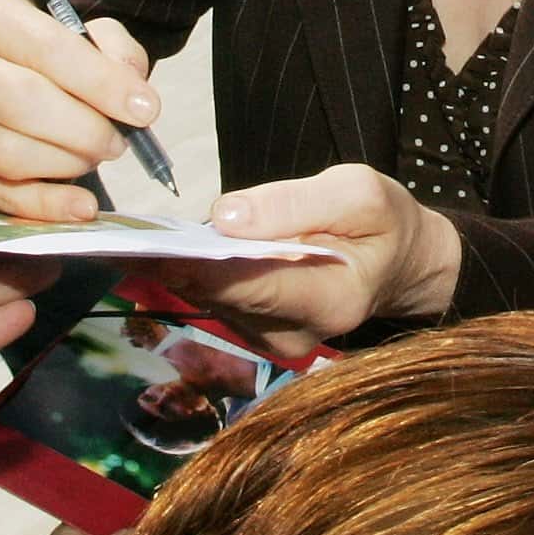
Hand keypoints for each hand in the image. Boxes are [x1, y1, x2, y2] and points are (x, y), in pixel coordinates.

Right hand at [0, 0, 163, 221]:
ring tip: (92, 158)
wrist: (5, 88)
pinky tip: (80, 205)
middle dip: (84, 129)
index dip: (101, 83)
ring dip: (66, 164)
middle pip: (22, 102)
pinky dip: (45, 205)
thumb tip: (132, 95)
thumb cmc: (53, 63)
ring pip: (8, 153)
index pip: (47, 48)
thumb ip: (117, 54)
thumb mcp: (89, 39)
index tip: (145, 110)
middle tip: (117, 143)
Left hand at [153, 163, 459, 355]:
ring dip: (186, 268)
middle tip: (131, 239)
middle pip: (225, 298)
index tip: (155, 249)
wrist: (402, 263)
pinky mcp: (260, 334)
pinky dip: (200, 274)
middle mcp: (300, 335)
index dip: (203, 267)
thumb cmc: (383, 222)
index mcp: (332, 300)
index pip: (254, 287)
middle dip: (182, 265)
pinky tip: (185, 250)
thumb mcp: (358, 192)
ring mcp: (277, 342)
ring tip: (153, 238)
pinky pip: (218, 301)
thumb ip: (294, 203)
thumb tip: (225, 217)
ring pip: (214, 301)